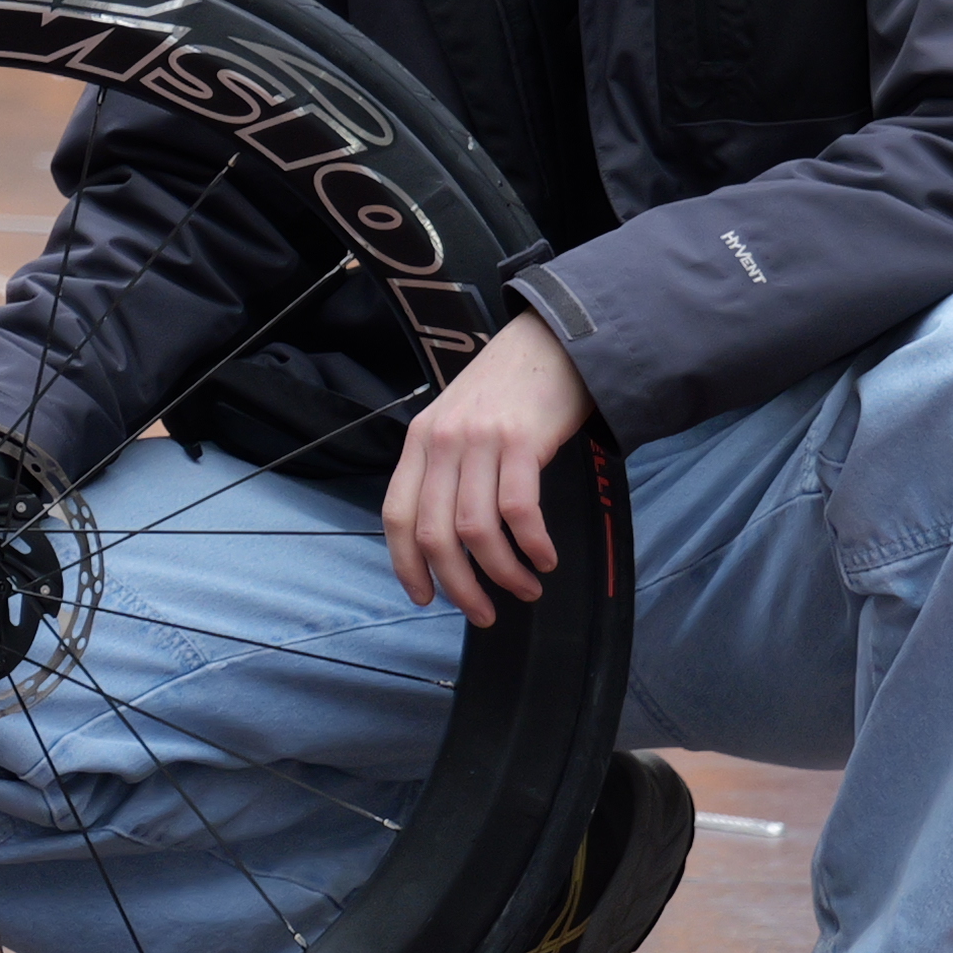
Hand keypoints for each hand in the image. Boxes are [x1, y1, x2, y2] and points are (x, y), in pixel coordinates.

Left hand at [381, 314, 593, 626]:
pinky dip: (532, 544)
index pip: (396, 515)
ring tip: (525, 588)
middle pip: (434, 534)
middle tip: (482, 612)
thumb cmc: (510, 388)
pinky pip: (518, 510)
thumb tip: (449, 538)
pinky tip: (545, 558)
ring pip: (475, 529)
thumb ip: (447, 469)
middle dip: (458, 585)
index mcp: (419, 441)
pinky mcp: (522, 441)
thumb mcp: (459, 422)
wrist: (555, 339)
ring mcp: (480, 440)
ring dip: (501, 572)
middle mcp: (442, 441)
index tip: (424, 597)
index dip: (406, 564)